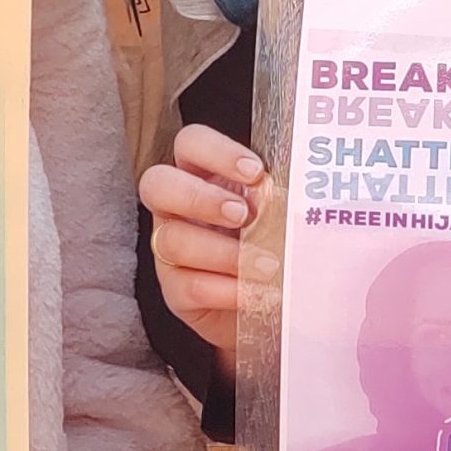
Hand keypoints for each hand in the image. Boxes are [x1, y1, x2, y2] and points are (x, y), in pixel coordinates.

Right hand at [137, 123, 265, 357]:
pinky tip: (257, 292)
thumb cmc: (274, 246)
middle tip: (242, 215)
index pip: (190, 144)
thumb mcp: (278, 214)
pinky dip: (228, 290)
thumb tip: (291, 194)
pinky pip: (189, 287)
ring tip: (268, 264)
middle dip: (200, 198)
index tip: (255, 171)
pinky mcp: (175, 292)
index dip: (216, 152)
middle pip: (158, 184)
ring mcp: (169, 251)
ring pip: (174, 241)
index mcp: (201, 175)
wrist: (272, 306)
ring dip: (225, 253)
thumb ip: (276, 198)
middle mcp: (176, 209)